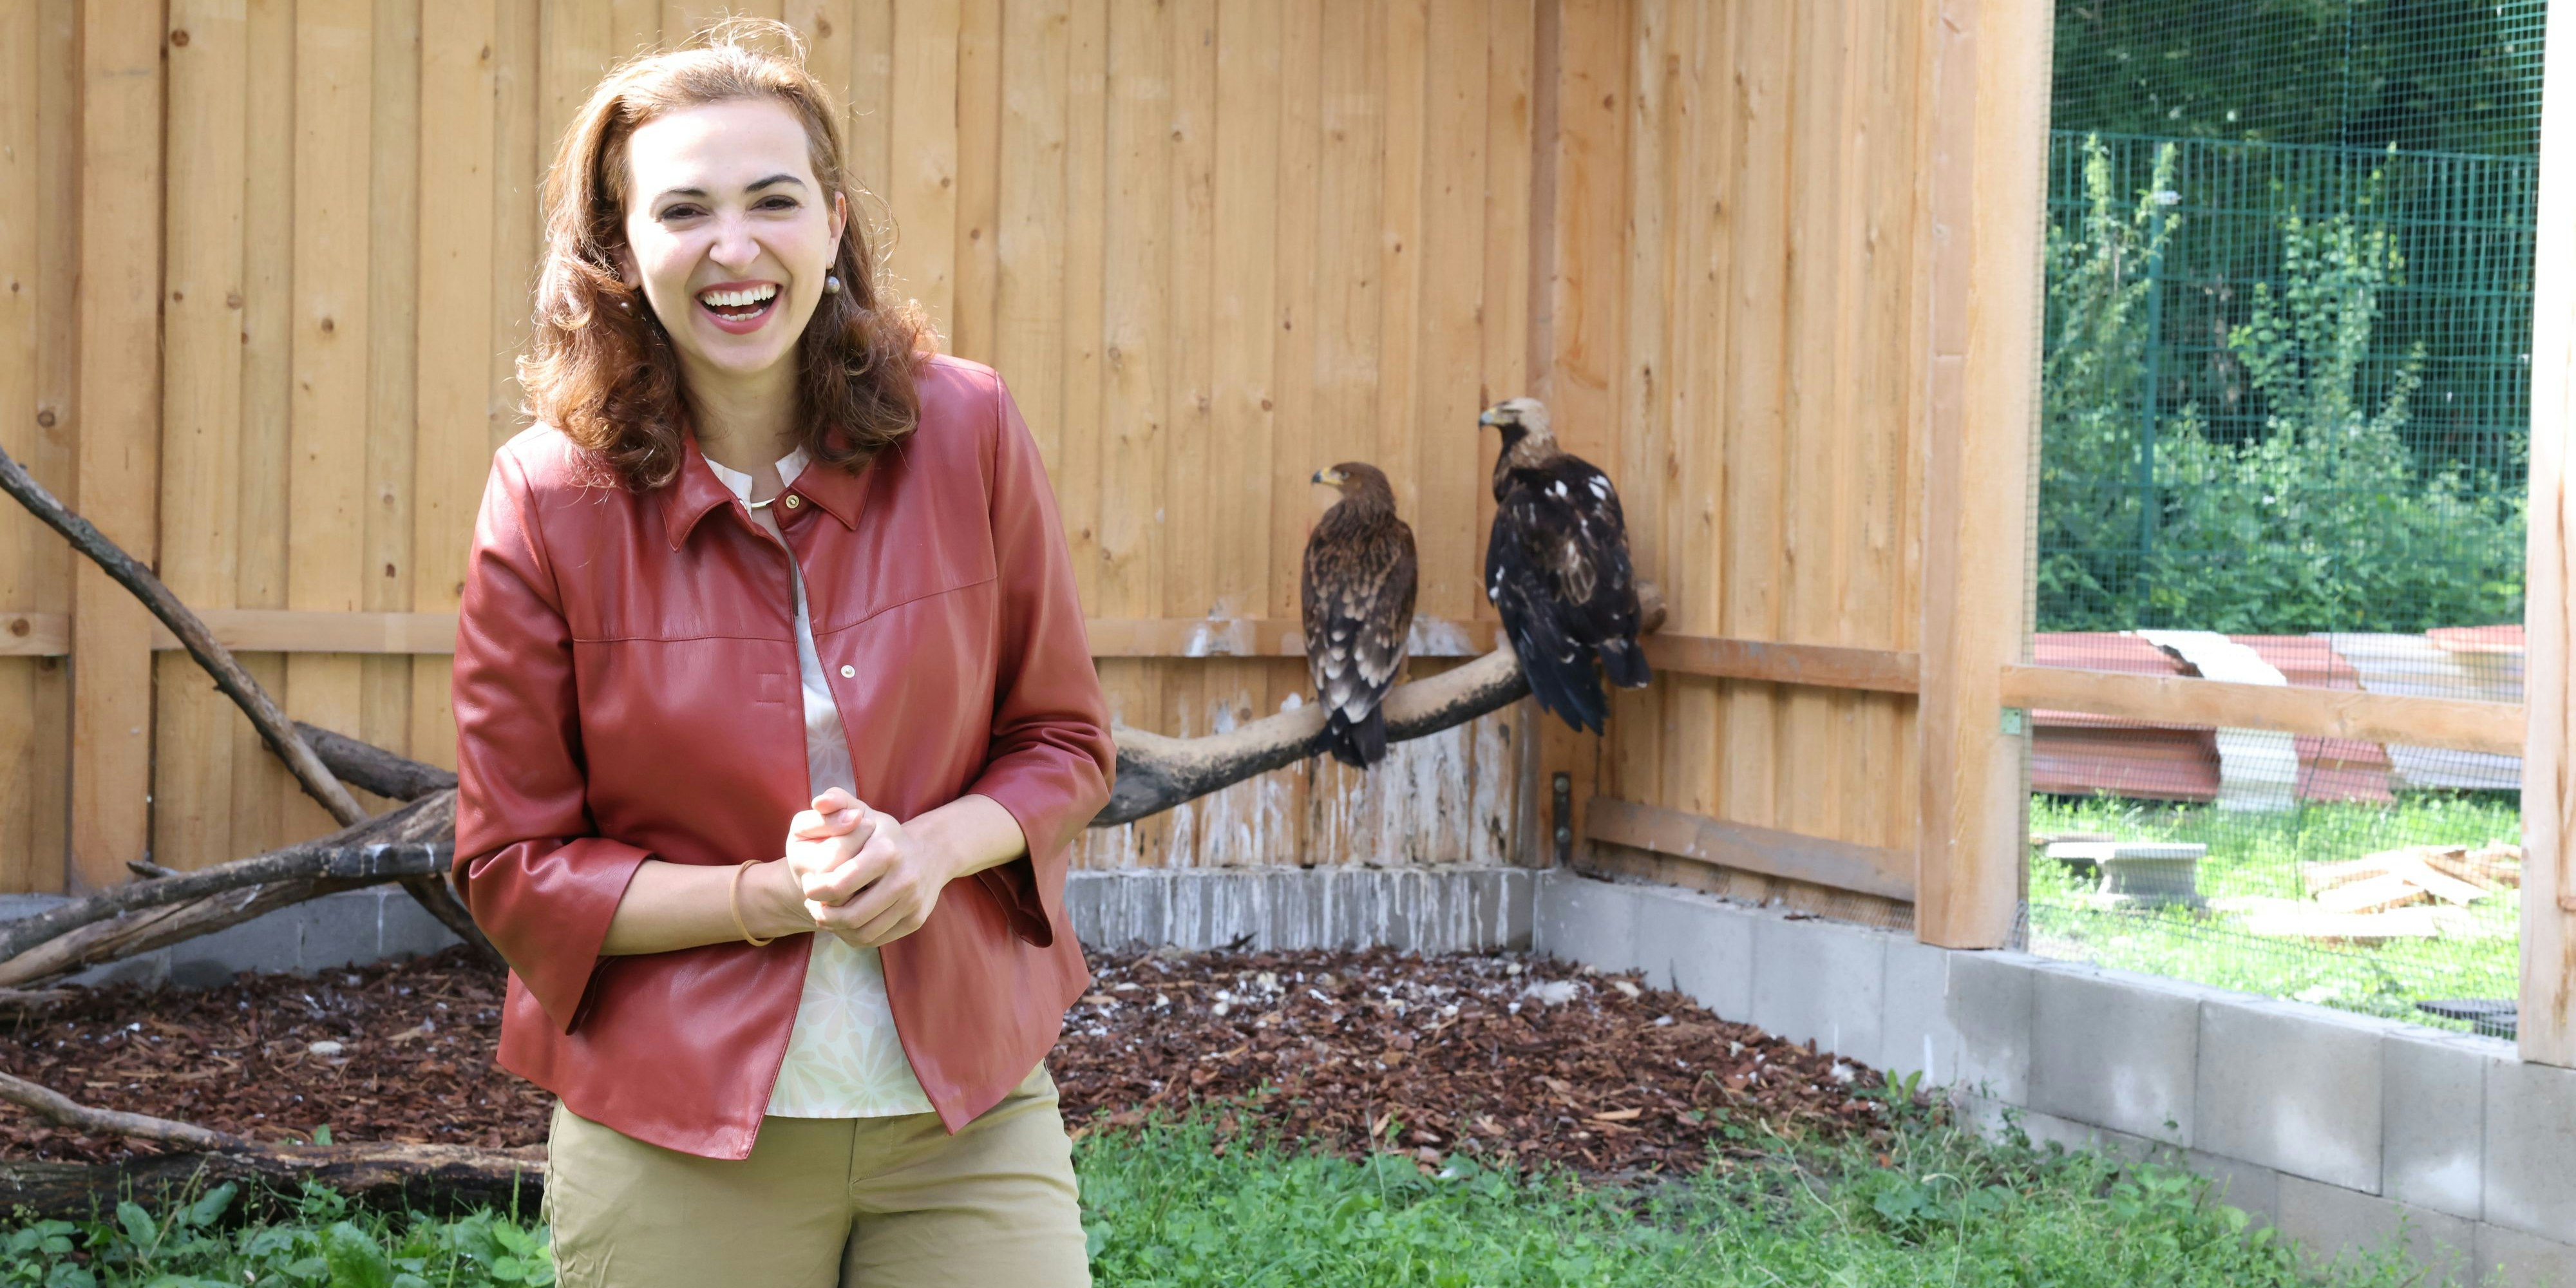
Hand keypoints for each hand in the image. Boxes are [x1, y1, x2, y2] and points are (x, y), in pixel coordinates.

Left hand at [795, 794, 959, 947]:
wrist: (931, 853)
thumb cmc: (885, 834)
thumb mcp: (863, 811)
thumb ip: (838, 801)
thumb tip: (818, 802)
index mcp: (886, 851)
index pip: (840, 884)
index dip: (816, 891)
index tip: (808, 885)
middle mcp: (904, 879)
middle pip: (849, 915)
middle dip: (823, 914)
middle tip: (814, 904)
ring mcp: (912, 902)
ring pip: (862, 932)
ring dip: (836, 929)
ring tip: (826, 915)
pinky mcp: (915, 920)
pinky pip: (876, 939)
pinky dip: (854, 936)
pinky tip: (846, 922)